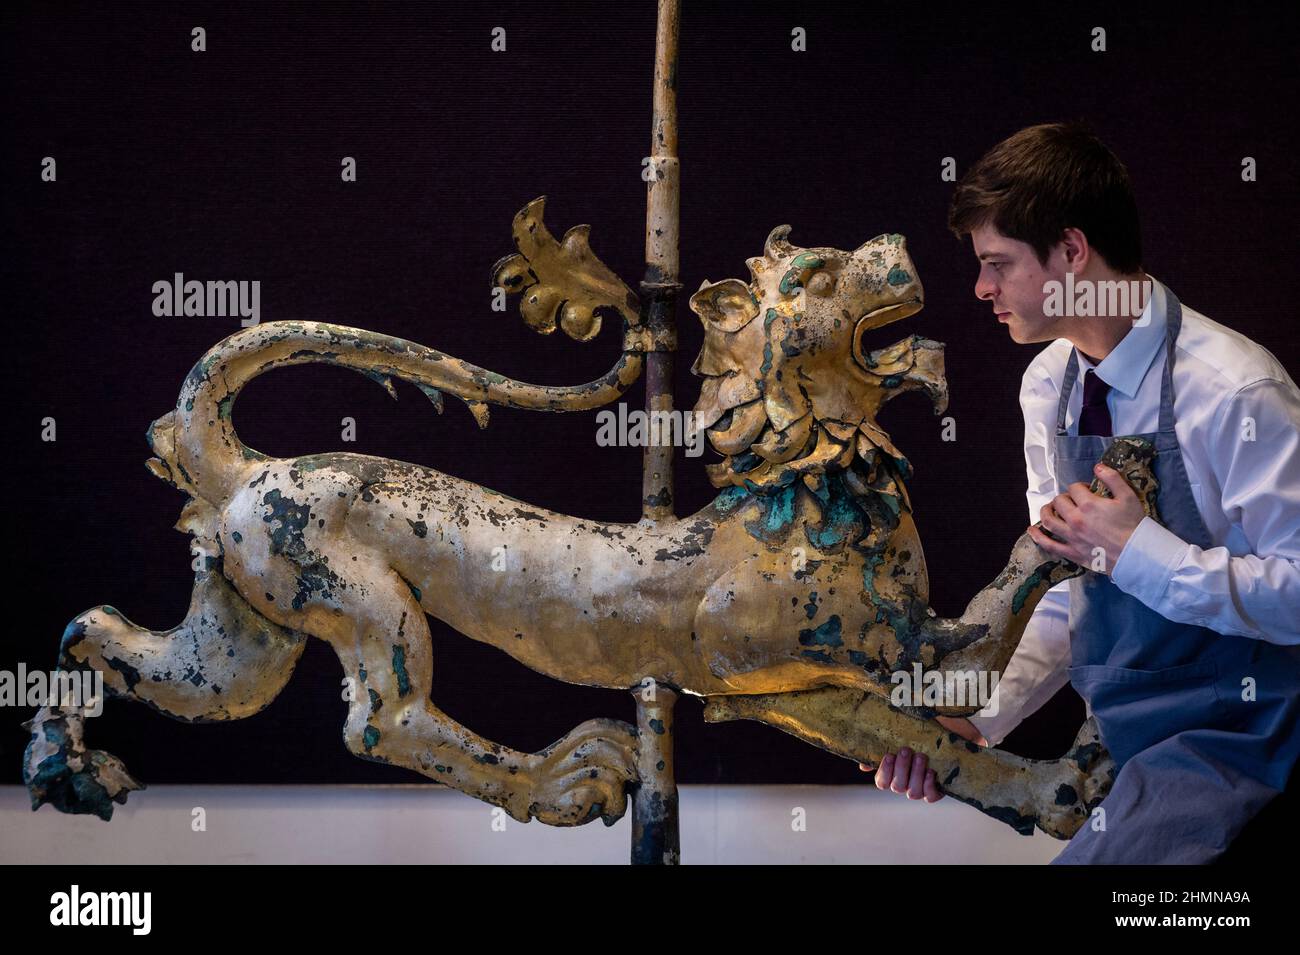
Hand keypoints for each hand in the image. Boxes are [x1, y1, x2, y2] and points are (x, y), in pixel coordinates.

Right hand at [857, 717, 986, 801]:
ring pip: (912, 793)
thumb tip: (863, 767)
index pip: (882, 782)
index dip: (883, 773)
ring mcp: (923, 786)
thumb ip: (882, 746)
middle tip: (906, 750)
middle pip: (896, 787)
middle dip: (900, 769)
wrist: (954, 728)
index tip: (889, 755)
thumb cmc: (925, 728)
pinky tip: (932, 772)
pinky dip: (929, 786)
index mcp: (896, 770)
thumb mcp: (903, 732)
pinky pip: (930, 797)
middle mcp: (908, 781)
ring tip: (921, 757)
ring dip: (915, 774)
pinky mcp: (940, 788)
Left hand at [1027, 463, 1146, 573]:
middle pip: (1059, 502)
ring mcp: (1071, 537)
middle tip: (1071, 501)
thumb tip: (1098, 467)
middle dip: (1064, 498)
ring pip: (1049, 520)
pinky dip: (1038, 537)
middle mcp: (1076, 519)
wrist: (1137, 554)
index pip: (1074, 488)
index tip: (1086, 491)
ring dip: (1046, 511)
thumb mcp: (1128, 496)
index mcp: (1088, 504)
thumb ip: (1112, 478)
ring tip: (1049, 508)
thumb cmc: (1134, 525)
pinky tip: (1032, 531)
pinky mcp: (1071, 552)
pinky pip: (1049, 545)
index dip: (1080, 487)